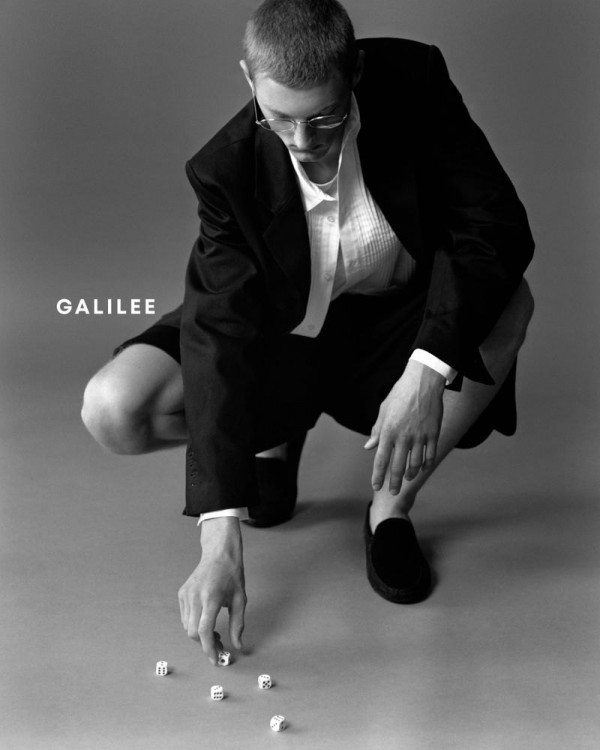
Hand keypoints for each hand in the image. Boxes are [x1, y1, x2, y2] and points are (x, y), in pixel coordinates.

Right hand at [178, 516, 245, 665]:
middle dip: (205, 644)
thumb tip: (237, 646)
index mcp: (211, 597)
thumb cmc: (232, 575)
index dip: (209, 649)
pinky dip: (194, 624)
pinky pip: (184, 617)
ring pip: (187, 627)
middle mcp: (195, 596)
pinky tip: (206, 619)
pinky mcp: (181, 593)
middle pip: (193, 632)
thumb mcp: (240, 599)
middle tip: (219, 644)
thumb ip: (238, 624)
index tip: (216, 659)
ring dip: (199, 635)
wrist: (219, 553)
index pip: (204, 630)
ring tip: (214, 632)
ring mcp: (186, 594)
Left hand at [364, 360, 444, 493]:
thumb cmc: (400, 394)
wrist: (422, 382)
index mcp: (388, 431)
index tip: (376, 486)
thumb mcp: (383, 411)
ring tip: (406, 478)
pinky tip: (423, 468)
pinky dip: (426, 464)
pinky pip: (430, 455)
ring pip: (415, 464)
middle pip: (397, 466)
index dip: (378, 475)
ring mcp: (419, 436)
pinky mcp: (433, 433)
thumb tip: (369, 447)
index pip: (380, 459)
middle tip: (392, 492)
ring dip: (410, 474)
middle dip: (393, 482)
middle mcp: (403, 436)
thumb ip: (377, 431)